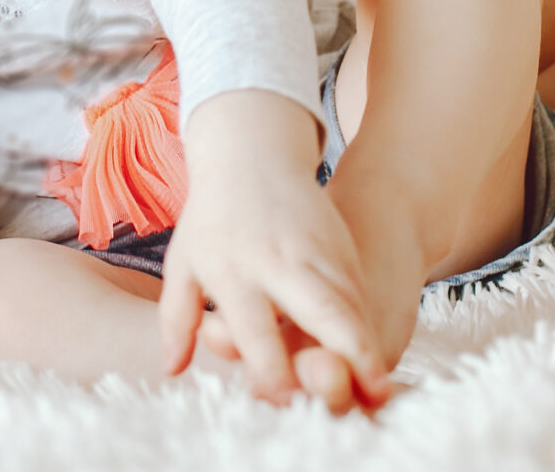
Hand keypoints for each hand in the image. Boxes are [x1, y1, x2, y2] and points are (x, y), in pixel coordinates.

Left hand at [159, 93, 389, 411]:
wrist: (251, 155)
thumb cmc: (211, 218)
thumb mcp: (183, 264)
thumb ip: (177, 319)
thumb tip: (172, 369)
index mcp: (234, 271)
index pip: (255, 328)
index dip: (273, 369)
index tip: (288, 399)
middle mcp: (279, 262)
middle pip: (322, 308)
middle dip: (349, 353)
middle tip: (373, 394)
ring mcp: (316, 250)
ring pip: (352, 301)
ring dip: (369, 344)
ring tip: (382, 389)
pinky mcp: (341, 243)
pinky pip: (360, 288)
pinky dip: (370, 321)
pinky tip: (377, 353)